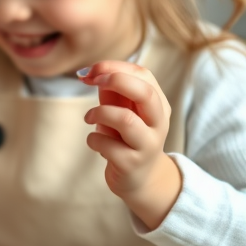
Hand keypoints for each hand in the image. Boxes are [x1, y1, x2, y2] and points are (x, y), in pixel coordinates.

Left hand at [81, 60, 175, 200]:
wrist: (140, 178)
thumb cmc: (126, 135)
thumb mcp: (121, 108)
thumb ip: (109, 90)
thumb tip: (86, 72)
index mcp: (158, 103)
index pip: (143, 74)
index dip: (114, 67)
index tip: (91, 72)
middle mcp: (158, 123)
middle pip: (145, 93)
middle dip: (116, 80)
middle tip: (94, 83)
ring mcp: (147, 144)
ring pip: (125, 120)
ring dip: (99, 113)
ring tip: (89, 117)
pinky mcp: (132, 164)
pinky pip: (107, 145)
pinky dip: (93, 139)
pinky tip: (95, 142)